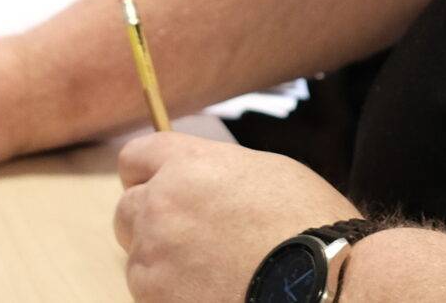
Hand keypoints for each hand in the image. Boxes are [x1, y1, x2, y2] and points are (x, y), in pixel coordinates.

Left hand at [113, 132, 357, 302]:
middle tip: (189, 239)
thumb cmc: (308, 225)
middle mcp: (161, 206)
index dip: (147, 174)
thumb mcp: (268, 172)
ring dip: (163, 265)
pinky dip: (173, 297)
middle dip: (150, 222)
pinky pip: (151, 296)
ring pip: (138, 260)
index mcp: (189, 165)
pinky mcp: (157, 300)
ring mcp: (154, 258)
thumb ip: (218, 171)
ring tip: (212, 273)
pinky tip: (213, 293)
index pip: (136, 157)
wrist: (319, 282)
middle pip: (126, 210)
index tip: (158, 187)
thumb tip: (202, 181)